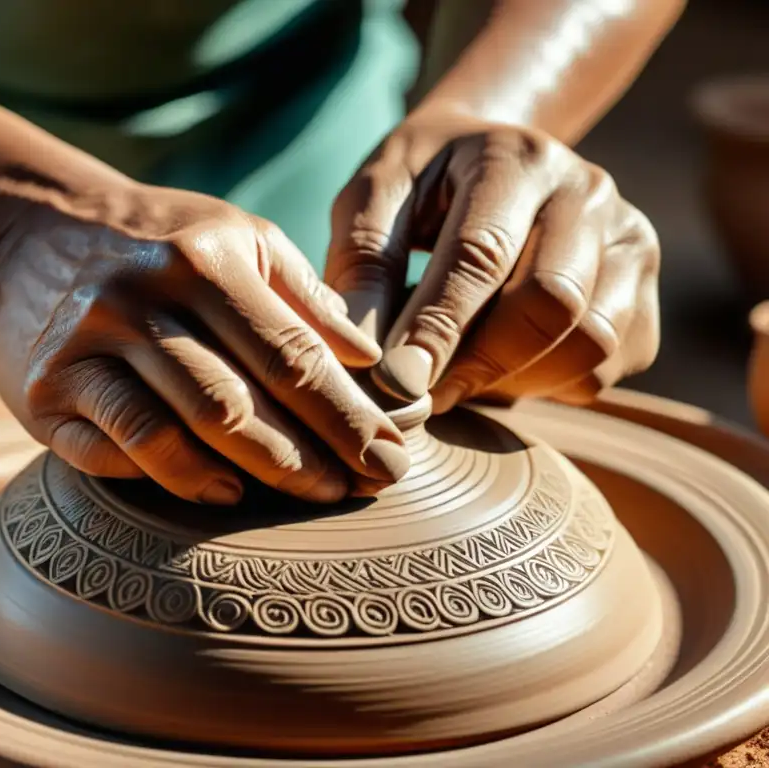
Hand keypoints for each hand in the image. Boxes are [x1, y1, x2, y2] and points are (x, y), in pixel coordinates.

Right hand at [0, 180, 408, 504]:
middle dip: (313, 455)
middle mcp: (141, 301)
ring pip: (181, 429)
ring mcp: (86, 349)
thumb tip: (372, 361)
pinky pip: (115, 449)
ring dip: (253, 472)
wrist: (20, 235)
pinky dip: (174, 476)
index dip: (348, 414)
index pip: (291, 353)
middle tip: (365, 490)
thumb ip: (303, 295)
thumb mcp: (233, 239)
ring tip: (310, 496)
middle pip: (241, 401)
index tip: (392, 457)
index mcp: (202, 259)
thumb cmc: (154, 242)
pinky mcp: (44, 395)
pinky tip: (222, 492)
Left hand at [325, 113, 659, 411]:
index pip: (481, 254)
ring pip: (589, 343)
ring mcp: (629, 241)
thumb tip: (359, 349)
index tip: (396, 383)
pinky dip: (547, 386)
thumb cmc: (423, 184)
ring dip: (514, 380)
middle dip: (479, 362)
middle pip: (552, 302)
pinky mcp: (643, 293)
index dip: (437, 327)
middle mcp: (589, 192)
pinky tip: (503, 366)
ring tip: (458, 374)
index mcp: (515, 158)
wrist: (493, 159)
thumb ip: (362, 263)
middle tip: (420, 392)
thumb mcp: (375, 197)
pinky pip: (604, 370)